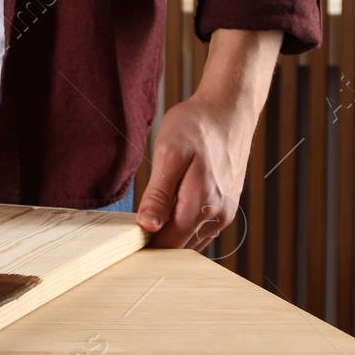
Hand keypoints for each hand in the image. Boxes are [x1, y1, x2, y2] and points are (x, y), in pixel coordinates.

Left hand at [135, 92, 253, 248]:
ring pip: (192, 238)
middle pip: (181, 244)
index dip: (146, 244)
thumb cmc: (196, 127)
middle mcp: (218, 215)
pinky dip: (185, 226)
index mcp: (202, 204)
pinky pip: (203, 228)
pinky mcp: (228, 205)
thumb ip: (159, 194)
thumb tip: (148, 226)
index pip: (169, 243)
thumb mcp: (168, 154)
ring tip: (150, 214)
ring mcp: (226, 211)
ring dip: (171, 234)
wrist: (229, 110)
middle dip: (156, 241)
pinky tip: (170, 209)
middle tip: (132, 225)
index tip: (126, 236)